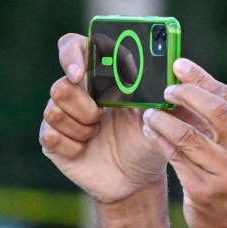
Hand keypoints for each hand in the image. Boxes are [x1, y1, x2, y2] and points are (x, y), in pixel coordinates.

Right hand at [39, 33, 166, 202]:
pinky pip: (50, 135)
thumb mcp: (164, 117)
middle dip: (83, 105)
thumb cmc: (150, 141)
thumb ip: (168, 93)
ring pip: (54, 110)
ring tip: (98, 135)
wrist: (138, 180)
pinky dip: (72, 145)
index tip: (80, 73)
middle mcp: (78, 92)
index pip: (74, 47)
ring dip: (81, 127)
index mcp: (102, 77)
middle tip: (101, 117)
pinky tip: (86, 150)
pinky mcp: (53, 141)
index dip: (71, 54)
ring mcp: (62, 116)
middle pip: (61, 84)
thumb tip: (176, 71)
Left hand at [140, 59, 226, 227]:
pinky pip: (175, 157)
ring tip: (150, 114)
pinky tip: (151, 133)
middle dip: (184, 93)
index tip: (180, 66)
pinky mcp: (204, 192)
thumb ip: (226, 128)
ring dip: (163, 119)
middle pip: (214, 109)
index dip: (203, 79)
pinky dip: (159, 140)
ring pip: (187, 134)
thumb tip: (189, 90)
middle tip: (165, 89)